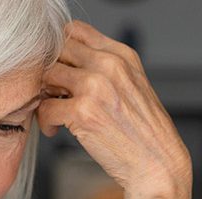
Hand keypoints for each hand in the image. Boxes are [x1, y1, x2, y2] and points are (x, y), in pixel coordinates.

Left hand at [39, 20, 201, 198]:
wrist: (157, 164)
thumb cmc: (143, 132)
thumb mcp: (132, 86)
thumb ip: (105, 68)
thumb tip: (67, 62)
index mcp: (122, 55)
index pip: (76, 31)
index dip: (60, 50)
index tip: (59, 70)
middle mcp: (109, 65)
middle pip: (57, 51)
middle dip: (50, 73)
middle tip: (53, 94)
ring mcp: (95, 87)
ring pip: (47, 77)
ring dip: (44, 96)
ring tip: (55, 114)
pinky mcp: (83, 113)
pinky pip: (45, 108)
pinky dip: (45, 121)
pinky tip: (56, 130)